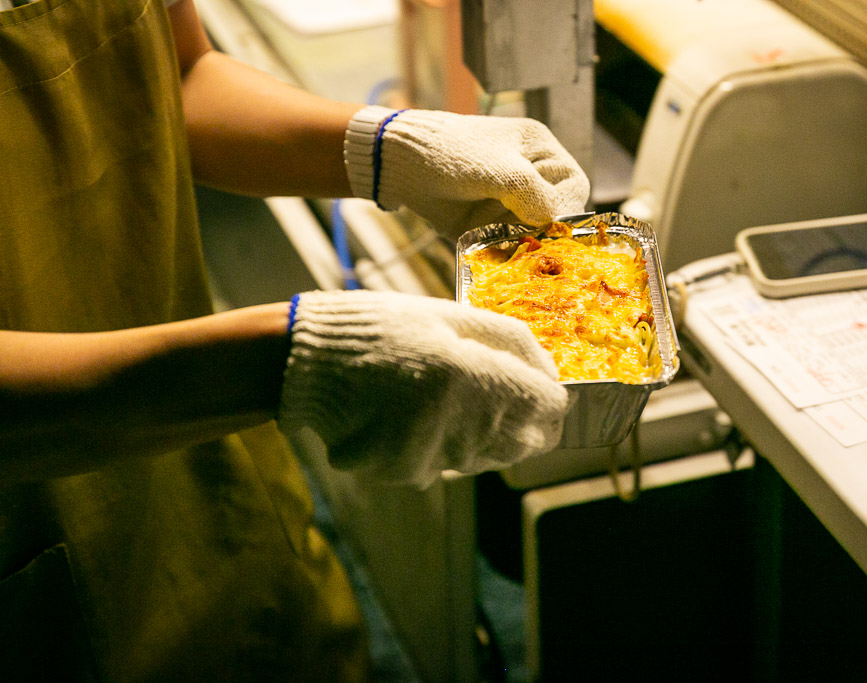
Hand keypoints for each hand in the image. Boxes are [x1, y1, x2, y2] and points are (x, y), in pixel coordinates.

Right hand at [277, 290, 568, 487]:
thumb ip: (510, 343)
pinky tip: (419, 416)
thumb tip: (553, 374)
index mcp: (471, 376)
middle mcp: (456, 425)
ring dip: (485, 432)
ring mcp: (431, 456)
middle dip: (524, 420)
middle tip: (503, 394)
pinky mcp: (407, 474)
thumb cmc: (382, 328)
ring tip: (450, 398)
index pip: (547, 407)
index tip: (540, 387)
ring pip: (490, 456)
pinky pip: (450, 466)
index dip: (550, 397)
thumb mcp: (448, 317)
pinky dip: (447, 445)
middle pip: (527, 442)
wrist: (306, 363)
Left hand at [344, 106, 589, 237]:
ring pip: (533, 234)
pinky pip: (507, 247)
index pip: (573, 185)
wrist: (399, 166)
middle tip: (517, 231)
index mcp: (540, 151)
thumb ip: (531, 192)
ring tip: (492, 230)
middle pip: (556, 214)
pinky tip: (484, 244)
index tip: (545, 222)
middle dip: (538, 227)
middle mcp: (530, 176)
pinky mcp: (491, 225)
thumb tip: (552, 222)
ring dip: (517, 240)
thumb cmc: (449, 153)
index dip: (563, 207)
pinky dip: (499, 251)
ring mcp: (510, 203)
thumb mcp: (498, 169)